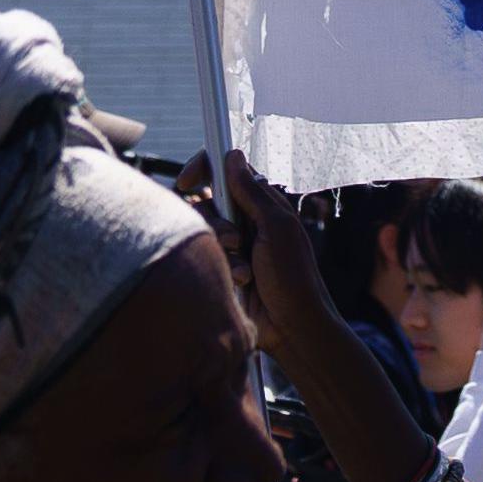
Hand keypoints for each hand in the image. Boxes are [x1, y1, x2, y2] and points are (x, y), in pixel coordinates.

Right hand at [178, 151, 343, 377]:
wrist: (292, 326)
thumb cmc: (293, 276)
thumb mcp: (276, 227)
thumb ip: (252, 191)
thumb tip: (233, 155)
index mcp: (262, 203)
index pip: (226, 172)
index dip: (204, 169)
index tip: (189, 180)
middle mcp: (245, 220)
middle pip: (207, 201)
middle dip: (215, 220)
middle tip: (236, 240)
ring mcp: (232, 245)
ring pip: (203, 229)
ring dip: (222, 248)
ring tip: (245, 269)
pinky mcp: (223, 268)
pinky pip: (206, 255)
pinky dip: (224, 267)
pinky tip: (242, 282)